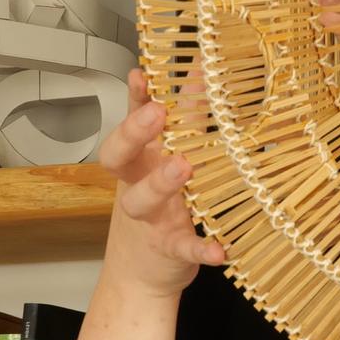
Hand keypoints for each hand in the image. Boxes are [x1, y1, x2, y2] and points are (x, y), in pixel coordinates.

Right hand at [97, 67, 225, 300]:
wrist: (142, 271)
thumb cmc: (160, 202)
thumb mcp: (167, 155)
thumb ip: (184, 115)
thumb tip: (203, 68)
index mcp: (141, 159)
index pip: (131, 122)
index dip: (134, 98)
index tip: (142, 73)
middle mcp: (139, 184)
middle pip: (120, 157)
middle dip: (134, 133)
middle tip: (157, 114)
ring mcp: (152, 217)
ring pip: (143, 200)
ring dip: (161, 182)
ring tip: (182, 167)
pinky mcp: (170, 248)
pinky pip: (183, 248)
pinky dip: (200, 249)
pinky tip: (219, 249)